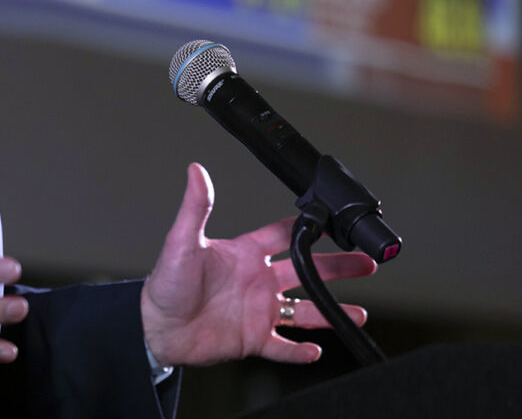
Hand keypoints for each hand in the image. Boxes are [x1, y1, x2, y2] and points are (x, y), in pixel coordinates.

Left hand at [140, 163, 378, 366]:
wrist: (155, 326)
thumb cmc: (165, 284)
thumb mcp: (182, 242)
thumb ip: (195, 207)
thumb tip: (195, 170)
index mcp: (243, 254)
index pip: (282, 236)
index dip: (307, 229)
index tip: (333, 222)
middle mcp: (256, 281)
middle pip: (307, 271)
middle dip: (337, 268)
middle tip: (366, 263)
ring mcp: (258, 310)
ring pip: (305, 312)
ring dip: (331, 312)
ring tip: (360, 314)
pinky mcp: (253, 339)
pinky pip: (283, 346)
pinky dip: (300, 351)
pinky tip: (317, 350)